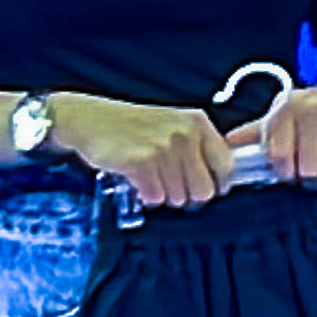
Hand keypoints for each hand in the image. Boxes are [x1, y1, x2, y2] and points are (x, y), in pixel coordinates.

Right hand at [52, 93, 230, 207]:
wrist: (91, 119)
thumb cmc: (131, 126)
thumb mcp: (173, 126)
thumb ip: (198, 148)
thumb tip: (219, 181)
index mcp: (197, 123)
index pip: (226, 166)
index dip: (216, 184)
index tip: (206, 187)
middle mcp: (184, 133)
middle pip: (204, 190)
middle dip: (186, 195)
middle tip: (169, 184)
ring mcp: (163, 147)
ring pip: (178, 197)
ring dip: (163, 194)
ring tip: (149, 176)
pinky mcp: (142, 161)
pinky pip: (155, 197)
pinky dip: (145, 195)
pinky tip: (137, 179)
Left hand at [262, 63, 316, 199]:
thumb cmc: (313, 110)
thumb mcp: (284, 115)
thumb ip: (256, 131)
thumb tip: (226, 144)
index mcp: (287, 108)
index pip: (279, 154)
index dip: (285, 169)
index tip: (290, 172)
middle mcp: (312, 107)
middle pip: (307, 165)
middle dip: (310, 174)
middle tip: (313, 171)